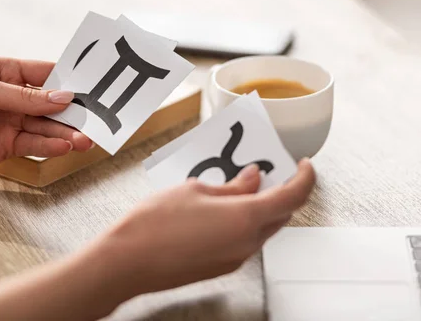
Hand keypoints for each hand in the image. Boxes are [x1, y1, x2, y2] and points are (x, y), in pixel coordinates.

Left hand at [0, 57, 91, 176]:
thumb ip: (26, 98)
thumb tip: (64, 98)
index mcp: (5, 71)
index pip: (45, 74)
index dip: (68, 81)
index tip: (93, 89)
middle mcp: (11, 96)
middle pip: (50, 103)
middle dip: (72, 113)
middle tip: (94, 121)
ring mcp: (10, 121)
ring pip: (46, 126)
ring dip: (66, 133)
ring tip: (85, 140)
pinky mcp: (7, 145)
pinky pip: (34, 144)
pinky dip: (50, 146)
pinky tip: (64, 146)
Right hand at [95, 159, 314, 294]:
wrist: (129, 261)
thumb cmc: (154, 225)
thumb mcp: (195, 190)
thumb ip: (231, 186)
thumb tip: (252, 179)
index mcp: (245, 219)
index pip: (292, 197)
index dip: (304, 178)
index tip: (304, 166)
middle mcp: (247, 243)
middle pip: (280, 214)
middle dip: (279, 191)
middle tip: (265, 171)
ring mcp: (235, 258)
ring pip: (262, 228)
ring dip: (259, 207)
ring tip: (237, 186)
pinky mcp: (221, 266)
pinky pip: (243, 240)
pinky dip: (242, 222)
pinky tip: (220, 209)